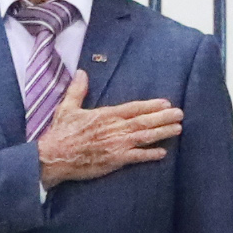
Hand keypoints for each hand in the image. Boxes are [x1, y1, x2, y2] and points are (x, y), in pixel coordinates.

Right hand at [36, 71, 181, 187]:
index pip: (133, 108)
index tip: (165, 102)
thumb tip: (82, 72)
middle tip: (180, 114)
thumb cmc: (60, 133)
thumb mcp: (67, 108)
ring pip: (145, 137)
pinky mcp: (114, 160)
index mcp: (105, 115)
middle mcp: (114, 129)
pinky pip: (137, 157)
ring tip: (178, 129)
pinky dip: (150, 155)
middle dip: (164, 117)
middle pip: (144, 121)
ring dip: (162, 133)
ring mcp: (116, 145)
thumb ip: (77, 90)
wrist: (53, 157)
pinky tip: (162, 153)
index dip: (151, 105)